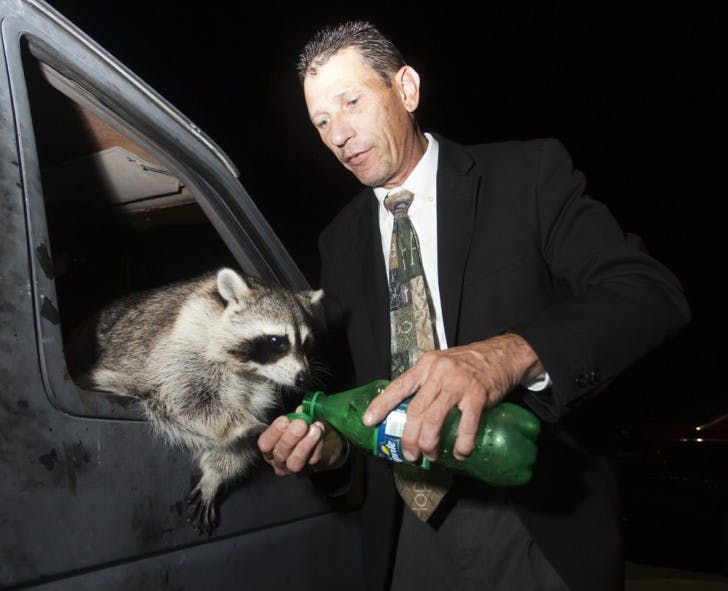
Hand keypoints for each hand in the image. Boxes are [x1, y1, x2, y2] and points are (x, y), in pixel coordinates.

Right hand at [257, 410, 347, 475]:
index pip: (265, 444)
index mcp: (271, 447)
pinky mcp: (312, 470)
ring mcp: (295, 468)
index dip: (273, 432)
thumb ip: (297, 415)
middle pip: (280, 454)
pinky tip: (320, 432)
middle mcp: (280, 461)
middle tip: (301, 424)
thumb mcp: (300, 420)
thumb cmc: (308, 429)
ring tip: (314, 429)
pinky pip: (312, 460)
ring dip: (304, 445)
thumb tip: (301, 409)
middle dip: (290, 438)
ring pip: (294, 462)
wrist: (329, 441)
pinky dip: (317, 445)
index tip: (284, 420)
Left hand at [363, 333, 542, 461]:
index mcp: (427, 365)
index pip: (398, 386)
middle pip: (416, 411)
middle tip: (410, 454)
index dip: (382, 405)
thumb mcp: (441, 364)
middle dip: (409, 438)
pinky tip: (460, 453)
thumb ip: (426, 382)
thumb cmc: (468, 362)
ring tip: (430, 455)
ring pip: (434, 420)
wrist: (502, 354)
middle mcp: (440, 373)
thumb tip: (409, 410)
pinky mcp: (478, 396)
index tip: (369, 421)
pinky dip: (461, 445)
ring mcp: (459, 384)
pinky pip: (466, 426)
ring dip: (429, 444)